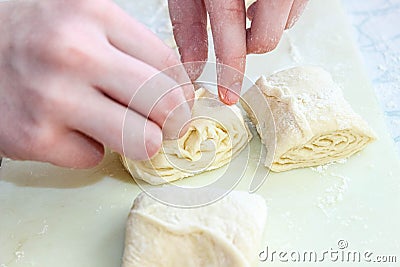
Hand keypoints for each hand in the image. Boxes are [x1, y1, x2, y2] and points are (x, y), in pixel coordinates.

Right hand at [0, 0, 193, 167]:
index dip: (182, 92)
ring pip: (141, 142)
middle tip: (166, 125)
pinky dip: (89, 148)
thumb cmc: (34, 36)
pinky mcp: (33, 138)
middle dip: (173, 122)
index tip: (179, 103)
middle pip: (165, 105)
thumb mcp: (84, 20)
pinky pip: (93, 158)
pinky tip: (72, 129)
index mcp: (95, 16)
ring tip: (123, 128)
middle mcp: (74, 54)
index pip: (168, 65)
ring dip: (140, 141)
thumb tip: (176, 87)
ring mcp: (52, 99)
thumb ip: (129, 47)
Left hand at [168, 0, 307, 104]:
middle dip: (248, 46)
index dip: (229, 63)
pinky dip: (280, 11)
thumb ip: (188, 22)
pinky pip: (299, 7)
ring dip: (266, 25)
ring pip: (286, 24)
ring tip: (251, 5)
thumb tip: (192, 67)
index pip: (228, 22)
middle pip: (265, 35)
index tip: (227, 93)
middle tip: (239, 38)